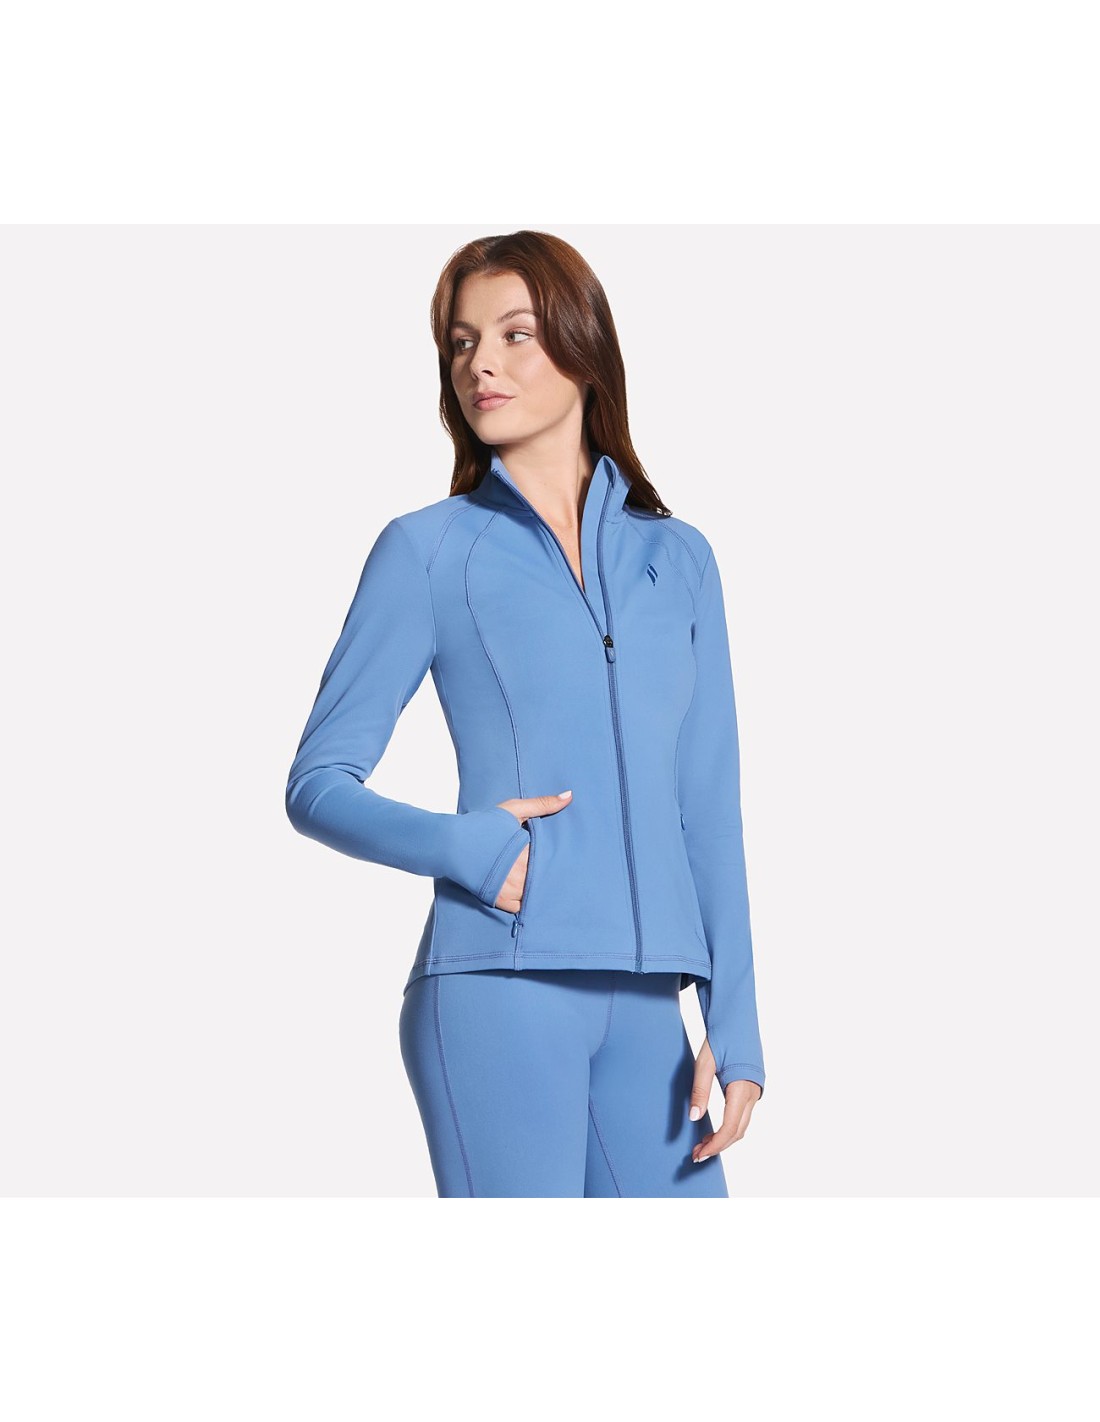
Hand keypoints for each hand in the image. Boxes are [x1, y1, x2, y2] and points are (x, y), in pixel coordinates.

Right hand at [492, 790, 572, 911]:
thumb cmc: (483, 824)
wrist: (452, 843)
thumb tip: (569, 796)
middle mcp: (520, 872)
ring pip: (535, 894)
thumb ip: (542, 803)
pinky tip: (530, 895)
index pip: (553, 858)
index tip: (569, 858)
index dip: (560, 858)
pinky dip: (526, 903)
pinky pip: (520, 908)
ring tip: (550, 885)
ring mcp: (509, 888)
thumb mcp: (513, 809)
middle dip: (553, 875)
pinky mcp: (498, 899)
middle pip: (546, 878)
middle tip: (566, 875)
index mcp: (526, 850)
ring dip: (541, 889)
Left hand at [688, 1037, 761, 1161]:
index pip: (730, 1128)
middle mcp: (752, 1093)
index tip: (699, 1154)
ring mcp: (754, 1091)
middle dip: (718, 1146)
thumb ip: (699, 1091)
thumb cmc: (721, 1038)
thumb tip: (694, 1117)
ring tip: (702, 1143)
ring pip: (741, 1125)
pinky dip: (728, 1127)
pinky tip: (713, 1128)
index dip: (715, 1145)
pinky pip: (742, 1115)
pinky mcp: (751, 1088)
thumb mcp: (704, 1063)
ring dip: (723, 1138)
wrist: (737, 1018)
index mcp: (742, 1089)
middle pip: (737, 1131)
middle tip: (696, 1154)